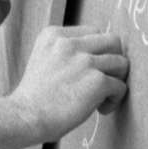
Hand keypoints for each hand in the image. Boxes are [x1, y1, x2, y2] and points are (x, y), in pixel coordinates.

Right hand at [10, 25, 128, 141]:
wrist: (26, 117)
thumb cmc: (35, 95)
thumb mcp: (42, 57)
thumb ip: (65, 50)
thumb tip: (99, 53)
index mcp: (53, 34)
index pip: (93, 31)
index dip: (97, 51)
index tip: (89, 69)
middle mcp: (69, 43)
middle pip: (113, 41)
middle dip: (113, 60)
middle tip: (104, 78)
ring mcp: (85, 61)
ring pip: (121, 63)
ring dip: (116, 80)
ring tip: (102, 96)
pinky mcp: (97, 81)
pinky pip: (121, 86)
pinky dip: (114, 100)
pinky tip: (100, 109)